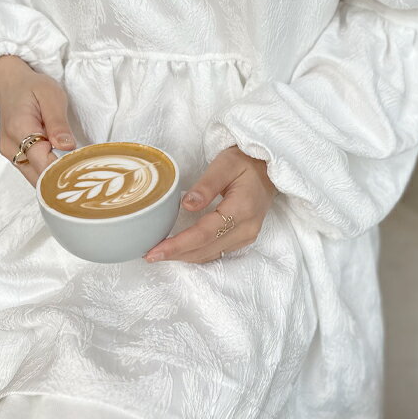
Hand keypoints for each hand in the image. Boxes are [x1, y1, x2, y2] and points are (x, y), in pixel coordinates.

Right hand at [0, 54, 76, 184]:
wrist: (10, 84)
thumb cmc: (32, 87)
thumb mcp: (51, 96)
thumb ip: (58, 123)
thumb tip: (67, 146)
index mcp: (19, 129)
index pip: (43, 163)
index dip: (64, 169)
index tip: (83, 168)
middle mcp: (10, 146)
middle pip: (38, 176)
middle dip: (61, 178)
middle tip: (84, 171)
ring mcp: (10, 153)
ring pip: (35, 178)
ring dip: (55, 177)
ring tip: (74, 167)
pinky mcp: (14, 156)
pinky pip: (33, 172)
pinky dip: (48, 172)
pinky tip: (62, 164)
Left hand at [144, 145, 277, 263]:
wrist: (269, 168)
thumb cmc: (246, 162)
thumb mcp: (225, 164)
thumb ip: (207, 185)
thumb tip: (187, 204)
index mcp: (242, 209)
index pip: (204, 233)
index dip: (178, 245)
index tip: (155, 250)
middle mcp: (246, 228)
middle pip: (205, 249)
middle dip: (176, 254)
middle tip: (148, 254)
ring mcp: (246, 236)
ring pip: (210, 255)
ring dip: (184, 256)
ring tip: (159, 253)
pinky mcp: (243, 238)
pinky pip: (216, 252)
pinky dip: (195, 253)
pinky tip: (179, 250)